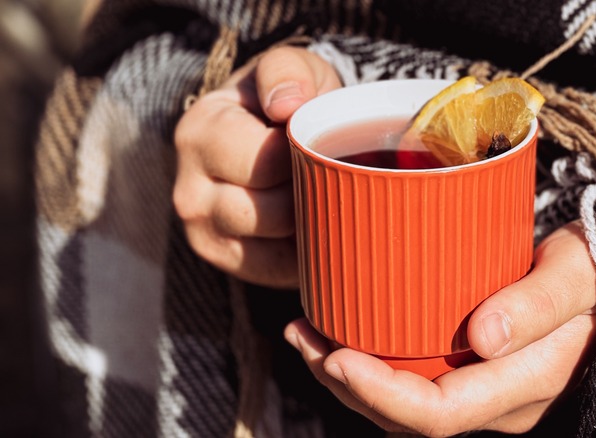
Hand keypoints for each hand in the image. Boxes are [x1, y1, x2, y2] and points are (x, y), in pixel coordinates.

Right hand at [173, 47, 341, 287]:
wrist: (272, 138)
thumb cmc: (284, 103)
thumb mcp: (289, 69)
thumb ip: (287, 72)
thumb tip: (287, 105)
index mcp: (199, 136)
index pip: (268, 163)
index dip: (307, 156)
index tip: (319, 141)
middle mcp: (189, 193)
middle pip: (274, 212)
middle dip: (311, 193)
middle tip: (325, 172)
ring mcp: (204, 235)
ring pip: (278, 245)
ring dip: (311, 222)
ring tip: (318, 194)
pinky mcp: (228, 263)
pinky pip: (281, 271)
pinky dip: (307, 250)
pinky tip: (313, 223)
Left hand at [284, 221, 595, 435]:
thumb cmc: (593, 272)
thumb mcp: (576, 276)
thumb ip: (538, 306)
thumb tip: (483, 339)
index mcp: (523, 385)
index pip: (440, 414)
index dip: (380, 395)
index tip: (335, 354)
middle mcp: (496, 402)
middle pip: (406, 418)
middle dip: (344, 384)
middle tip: (301, 334)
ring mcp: (481, 392)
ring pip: (402, 405)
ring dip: (346, 375)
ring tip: (304, 332)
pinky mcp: (470, 372)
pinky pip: (414, 381)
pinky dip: (370, 362)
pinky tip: (341, 331)